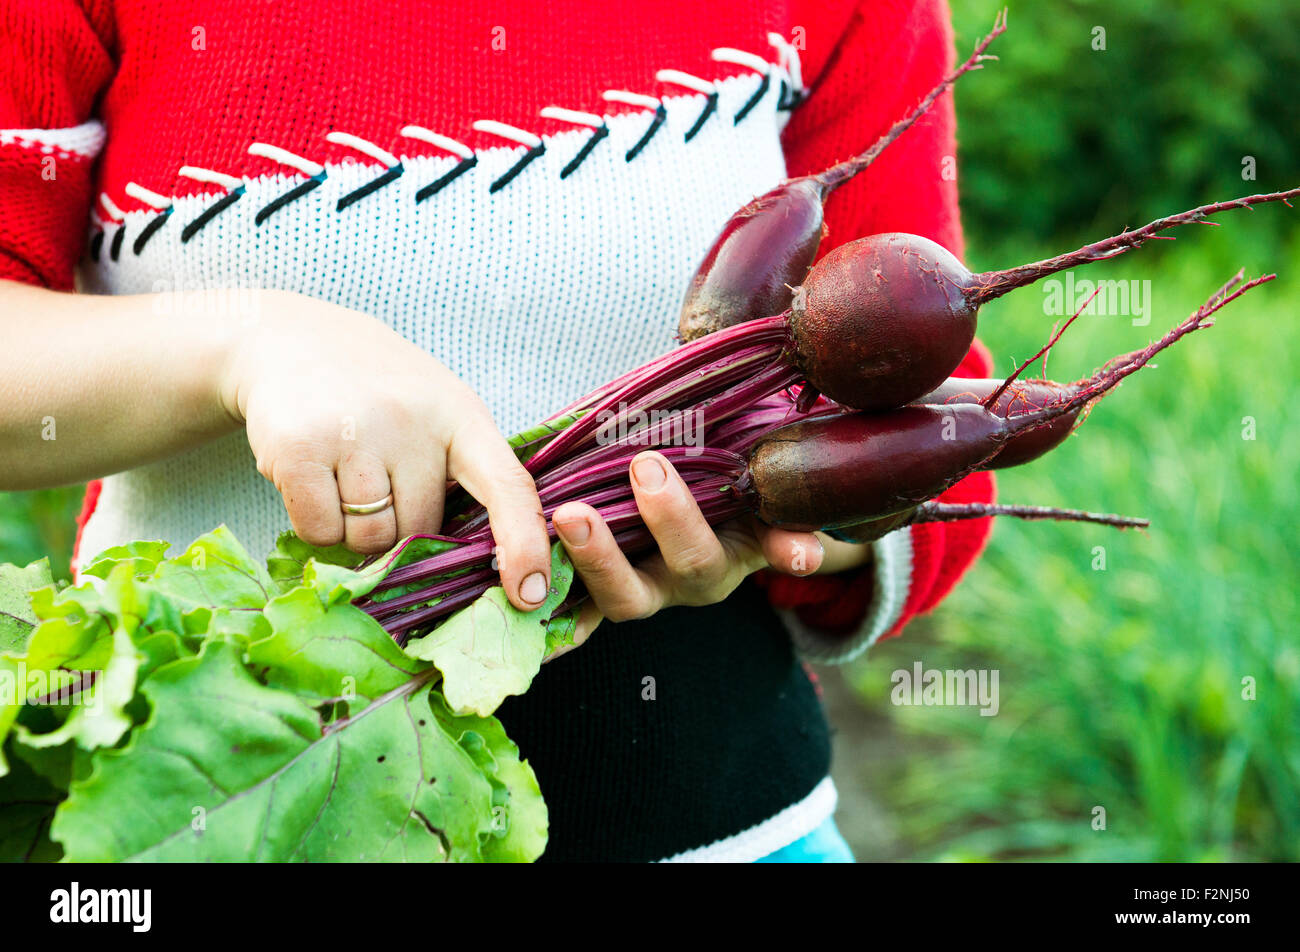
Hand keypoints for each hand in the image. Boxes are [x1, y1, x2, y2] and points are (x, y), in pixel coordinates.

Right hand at [220, 290, 551, 610]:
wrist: (290, 337)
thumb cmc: (379, 390)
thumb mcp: (438, 412)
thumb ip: (461, 474)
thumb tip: (483, 564)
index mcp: (461, 416)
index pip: (507, 487)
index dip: (524, 544)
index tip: (530, 593)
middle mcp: (413, 422)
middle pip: (420, 529)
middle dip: (399, 525)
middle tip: (376, 479)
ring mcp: (355, 432)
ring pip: (369, 539)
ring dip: (355, 529)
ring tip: (343, 475)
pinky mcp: (299, 447)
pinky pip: (319, 531)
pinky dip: (316, 524)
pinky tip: (312, 478)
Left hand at [549, 450, 872, 655]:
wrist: (678, 522)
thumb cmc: (720, 490)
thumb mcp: (755, 481)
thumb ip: (781, 485)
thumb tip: (810, 519)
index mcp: (742, 548)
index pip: (770, 546)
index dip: (786, 549)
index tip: (798, 551)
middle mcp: (693, 578)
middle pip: (689, 565)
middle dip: (671, 519)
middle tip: (648, 466)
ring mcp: (644, 591)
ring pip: (625, 596)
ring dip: (598, 556)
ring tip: (568, 512)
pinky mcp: (595, 599)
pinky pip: (573, 612)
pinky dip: (551, 612)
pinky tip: (517, 597)